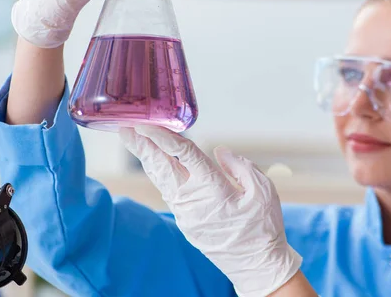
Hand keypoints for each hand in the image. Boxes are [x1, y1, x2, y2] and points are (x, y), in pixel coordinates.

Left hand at [120, 125, 302, 296]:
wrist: (257, 266)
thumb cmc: (264, 228)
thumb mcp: (264, 191)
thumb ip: (241, 166)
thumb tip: (219, 152)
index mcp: (213, 188)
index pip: (182, 154)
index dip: (163, 136)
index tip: (147, 124)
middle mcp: (193, 200)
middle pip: (161, 166)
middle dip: (142, 146)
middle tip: (126, 129)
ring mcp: (186, 214)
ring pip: (161, 181)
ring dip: (148, 161)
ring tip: (136, 143)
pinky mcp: (186, 224)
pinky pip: (170, 194)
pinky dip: (161, 177)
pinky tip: (159, 168)